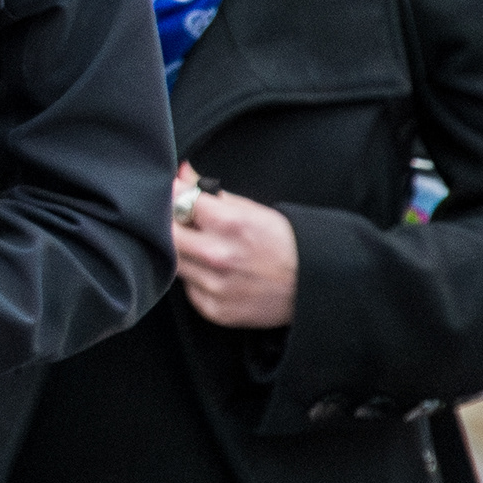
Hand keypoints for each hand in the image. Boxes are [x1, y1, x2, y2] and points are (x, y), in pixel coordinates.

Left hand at [174, 166, 298, 328]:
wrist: (313, 287)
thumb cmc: (285, 244)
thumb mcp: (254, 210)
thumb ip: (212, 193)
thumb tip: (181, 173)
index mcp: (231, 224)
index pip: (179, 202)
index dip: (176, 197)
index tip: (177, 196)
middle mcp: (219, 256)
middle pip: (168, 234)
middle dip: (172, 225)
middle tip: (184, 224)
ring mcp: (215, 286)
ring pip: (174, 262)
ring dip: (184, 253)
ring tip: (206, 250)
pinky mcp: (215, 310)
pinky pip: (189, 288)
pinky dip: (196, 279)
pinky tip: (216, 274)